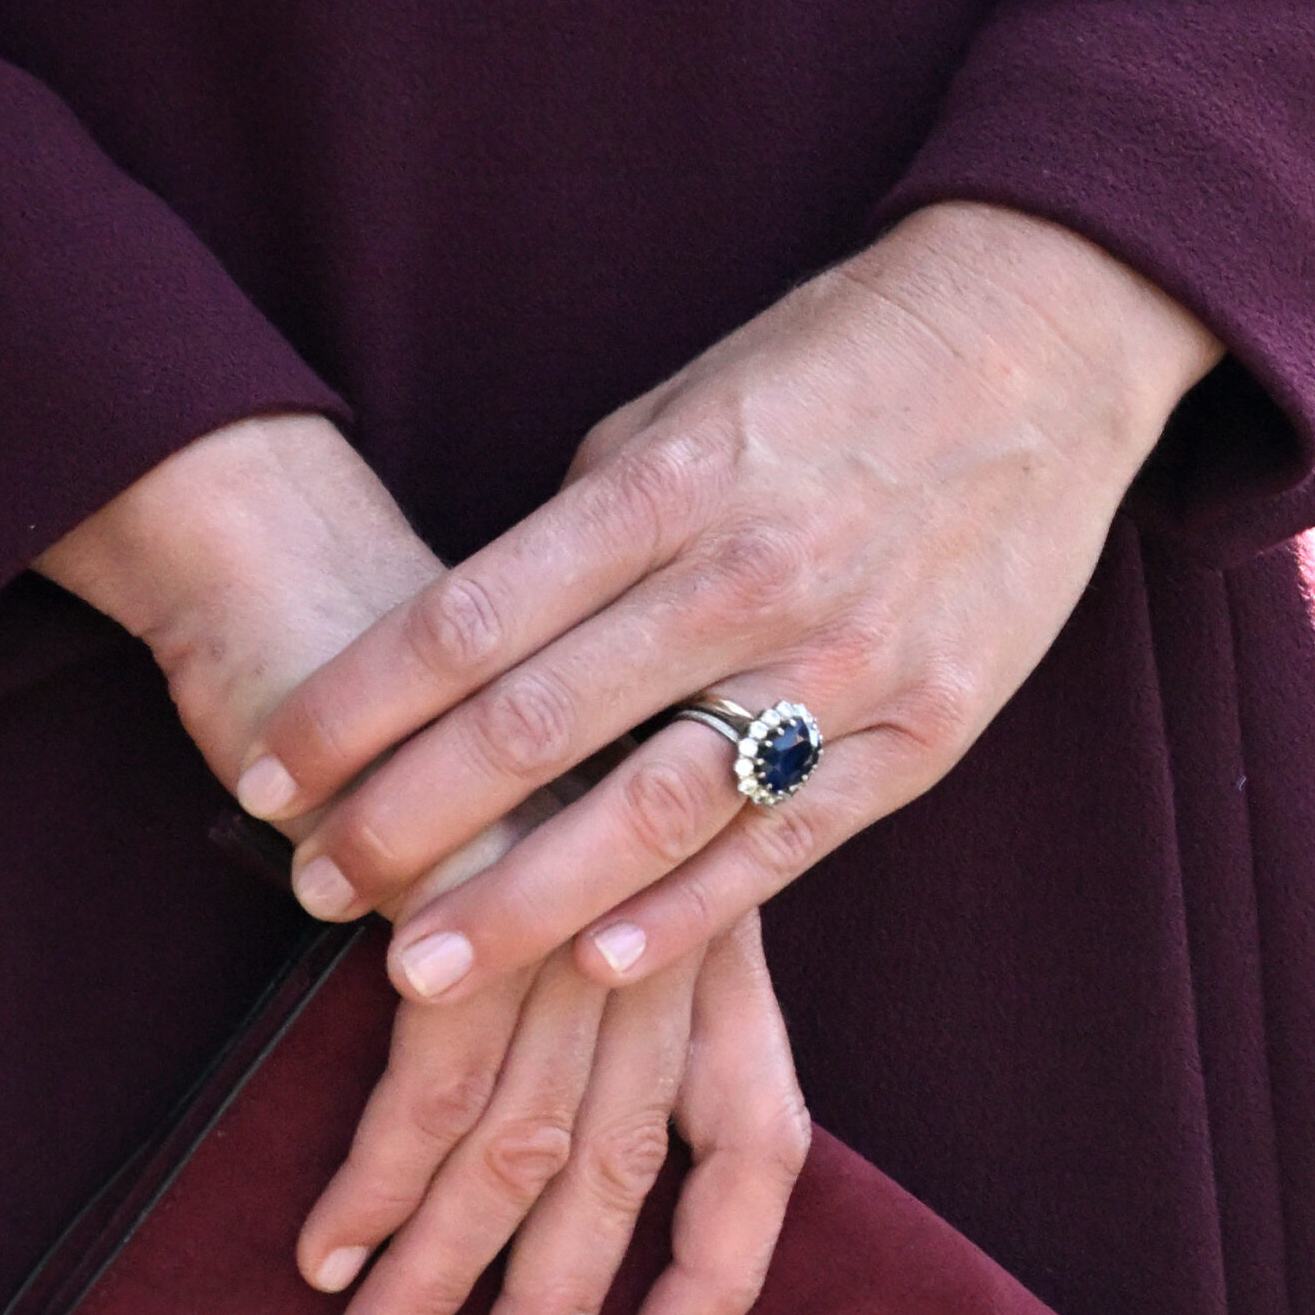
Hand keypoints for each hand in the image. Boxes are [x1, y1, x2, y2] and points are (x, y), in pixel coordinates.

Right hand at [36, 414, 809, 1314]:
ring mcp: (567, 907)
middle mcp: (657, 924)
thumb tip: (534, 1100)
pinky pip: (431, 1078)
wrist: (339, 576)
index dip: (722, 1265)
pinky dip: (375, 1180)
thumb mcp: (555, 832)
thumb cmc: (447, 711)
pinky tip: (323, 1250)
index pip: (758, 1127)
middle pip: (632, 1168)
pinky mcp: (469, 891)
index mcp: (706, 915)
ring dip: (438, 1280)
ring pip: (526, 1144)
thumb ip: (580, 954)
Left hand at [230, 203, 1223, 998]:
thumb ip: (580, 532)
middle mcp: (742, 576)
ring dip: (517, 901)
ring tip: (414, 968)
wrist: (1042, 346)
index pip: (466, 620)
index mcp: (664, 483)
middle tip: (311, 884)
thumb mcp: (684, 413)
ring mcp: (840, 662)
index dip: (352, 707)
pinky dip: (683, 913)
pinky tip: (593, 968)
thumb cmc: (833, 373)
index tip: (272, 768)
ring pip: (646, 809)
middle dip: (403, 821)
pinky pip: (782, 844)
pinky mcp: (921, 733)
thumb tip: (474, 644)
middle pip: (532, 728)